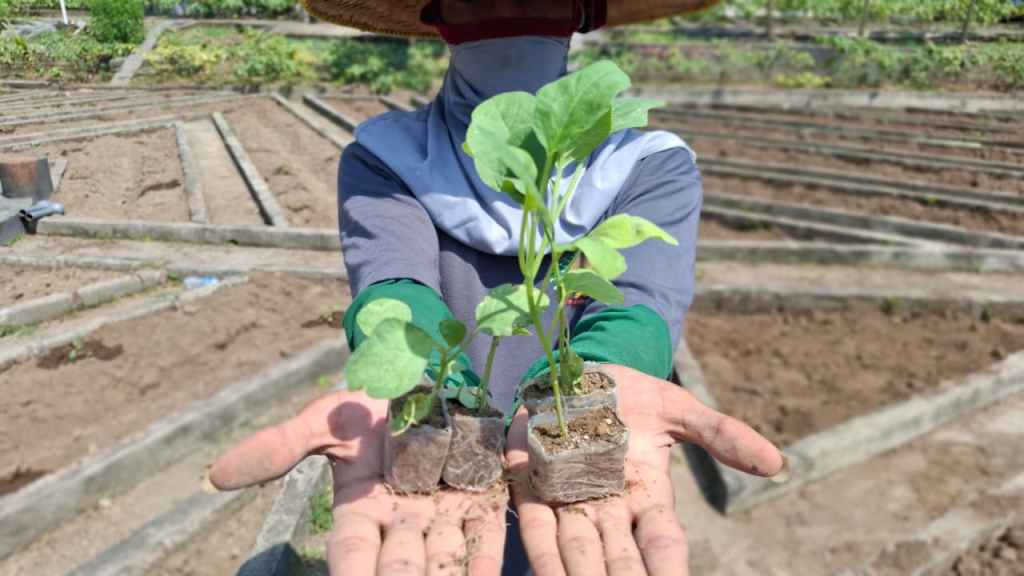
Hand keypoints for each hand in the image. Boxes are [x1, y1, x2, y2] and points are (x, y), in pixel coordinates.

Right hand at [209, 390, 507, 575]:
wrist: (421, 372)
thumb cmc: (367, 402)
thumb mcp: (322, 422)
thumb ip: (280, 449)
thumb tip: (213, 476)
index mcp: (361, 511)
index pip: (351, 555)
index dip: (351, 575)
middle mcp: (402, 522)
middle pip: (399, 567)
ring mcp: (444, 515)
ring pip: (443, 561)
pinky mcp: (483, 502)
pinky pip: (485, 538)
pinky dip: (486, 563)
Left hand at [507, 364, 785, 575]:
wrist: (577, 370)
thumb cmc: (632, 394)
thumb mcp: (679, 409)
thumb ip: (721, 435)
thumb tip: (777, 464)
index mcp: (649, 496)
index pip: (663, 543)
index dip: (668, 569)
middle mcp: (609, 508)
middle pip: (619, 560)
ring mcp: (569, 500)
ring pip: (577, 553)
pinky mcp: (533, 487)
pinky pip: (536, 529)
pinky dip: (540, 556)